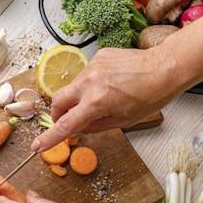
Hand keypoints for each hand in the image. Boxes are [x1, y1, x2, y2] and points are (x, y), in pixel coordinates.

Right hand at [32, 46, 182, 151]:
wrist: (166, 68)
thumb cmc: (151, 97)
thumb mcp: (123, 121)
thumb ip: (95, 126)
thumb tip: (77, 128)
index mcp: (97, 103)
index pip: (66, 124)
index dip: (50, 137)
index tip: (37, 145)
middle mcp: (90, 83)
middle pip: (58, 101)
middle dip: (58, 114)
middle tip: (65, 122)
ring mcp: (93, 67)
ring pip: (74, 87)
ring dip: (79, 97)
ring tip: (102, 99)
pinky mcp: (98, 56)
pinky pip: (87, 74)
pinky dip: (92, 84)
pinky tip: (111, 84)